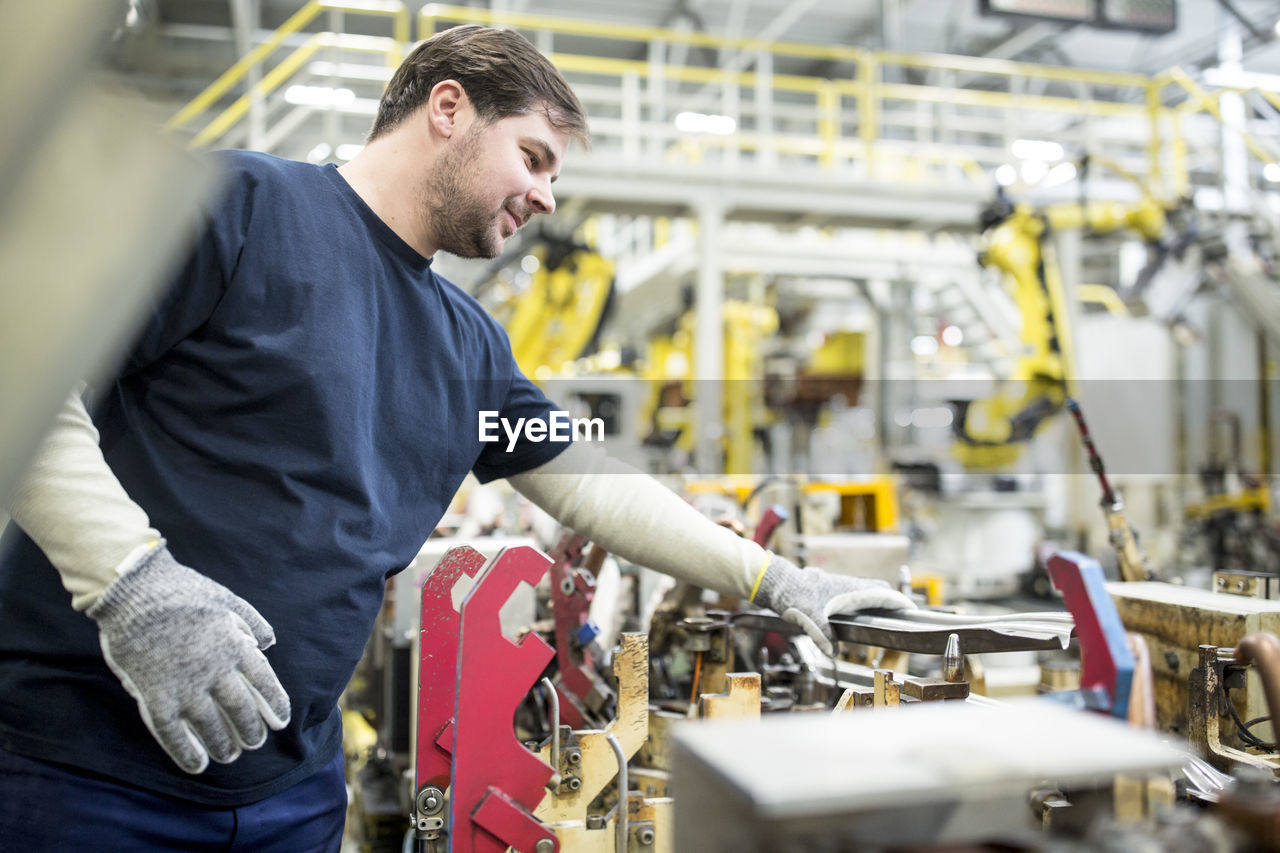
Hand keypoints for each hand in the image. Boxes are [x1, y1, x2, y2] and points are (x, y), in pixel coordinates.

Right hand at [86, 545, 290, 772]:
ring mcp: (184, 685)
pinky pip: (172, 733)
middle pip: (240, 709)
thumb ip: (252, 621)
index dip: (274, 704)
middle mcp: (214, 670)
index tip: (280, 721)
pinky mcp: (154, 696)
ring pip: (210, 726)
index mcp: (234, 645)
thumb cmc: (182, 591)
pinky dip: (186, 752)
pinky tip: (197, 765)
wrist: (134, 590)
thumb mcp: (226, 599)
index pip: (264, 682)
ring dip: (223, 744)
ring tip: (230, 755)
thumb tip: (268, 643)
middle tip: (255, 742)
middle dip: (251, 730)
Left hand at [752, 554, 915, 655]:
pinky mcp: (831, 587)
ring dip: (877, 600)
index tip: (913, 611)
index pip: (883, 594)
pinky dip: (863, 601)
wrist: (777, 581)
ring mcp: (840, 584)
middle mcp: (848, 585)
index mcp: (849, 590)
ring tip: (883, 617)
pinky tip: (856, 614)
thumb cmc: (793, 596)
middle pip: (878, 590)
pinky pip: (854, 592)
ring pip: (866, 590)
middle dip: (891, 602)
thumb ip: (823, 635)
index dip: (900, 602)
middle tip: (901, 616)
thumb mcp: (808, 618)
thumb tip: (833, 653)